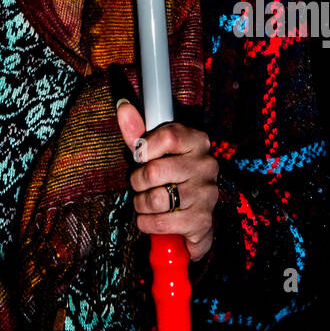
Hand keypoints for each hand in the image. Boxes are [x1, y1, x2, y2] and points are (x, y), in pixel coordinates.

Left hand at [115, 101, 218, 261]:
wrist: (193, 217)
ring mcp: (207, 194)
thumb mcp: (154, 152)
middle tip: (140, 185)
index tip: (140, 157)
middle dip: (137, 182)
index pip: (169, 135)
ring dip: (141, 204)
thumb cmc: (169, 176)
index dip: (145, 148)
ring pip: (155, 199)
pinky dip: (147, 223)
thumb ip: (138, 131)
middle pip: (154, 171)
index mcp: (197, 141)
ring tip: (145, 203)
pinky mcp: (202, 220)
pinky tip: (152, 219)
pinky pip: (160, 223)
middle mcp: (206, 165)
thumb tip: (123, 107)